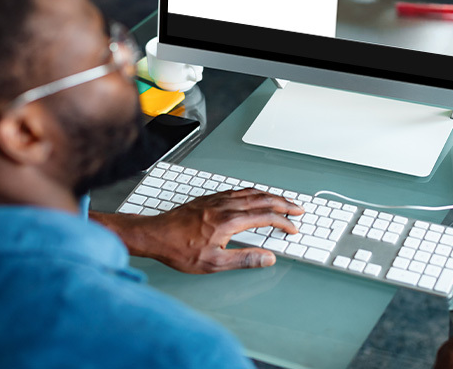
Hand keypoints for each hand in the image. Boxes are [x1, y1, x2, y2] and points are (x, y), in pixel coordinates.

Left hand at [92, 189, 303, 273]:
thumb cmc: (179, 250)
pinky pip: (238, 190)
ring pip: (251, 192)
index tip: (293, 228)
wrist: (154, 235)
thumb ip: (244, 259)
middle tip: (298, 208)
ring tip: (282, 200)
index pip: (266, 217)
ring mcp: (217, 199)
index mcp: (230, 221)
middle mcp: (226, 206)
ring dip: (270, 195)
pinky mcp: (209, 198)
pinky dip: (253, 192)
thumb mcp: (214, 263)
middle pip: (263, 200)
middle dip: (284, 203)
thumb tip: (268, 258)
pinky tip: (254, 195)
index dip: (283, 222)